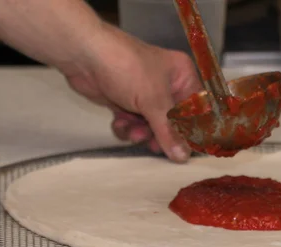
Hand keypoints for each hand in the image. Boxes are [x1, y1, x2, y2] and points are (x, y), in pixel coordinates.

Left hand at [63, 23, 201, 162]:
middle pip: (172, 122)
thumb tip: (183, 156)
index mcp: (181, 77)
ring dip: (140, 132)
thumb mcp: (153, 101)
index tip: (186, 150)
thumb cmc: (126, 68)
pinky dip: (126, 127)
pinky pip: (133, 124)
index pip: (196, 110)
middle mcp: (166, 86)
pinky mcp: (125, 102)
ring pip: (151, 126)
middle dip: (160, 134)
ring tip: (132, 131)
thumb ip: (169, 131)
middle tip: (154, 146)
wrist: (84, 56)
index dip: (191, 131)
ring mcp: (144, 95)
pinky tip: (119, 122)